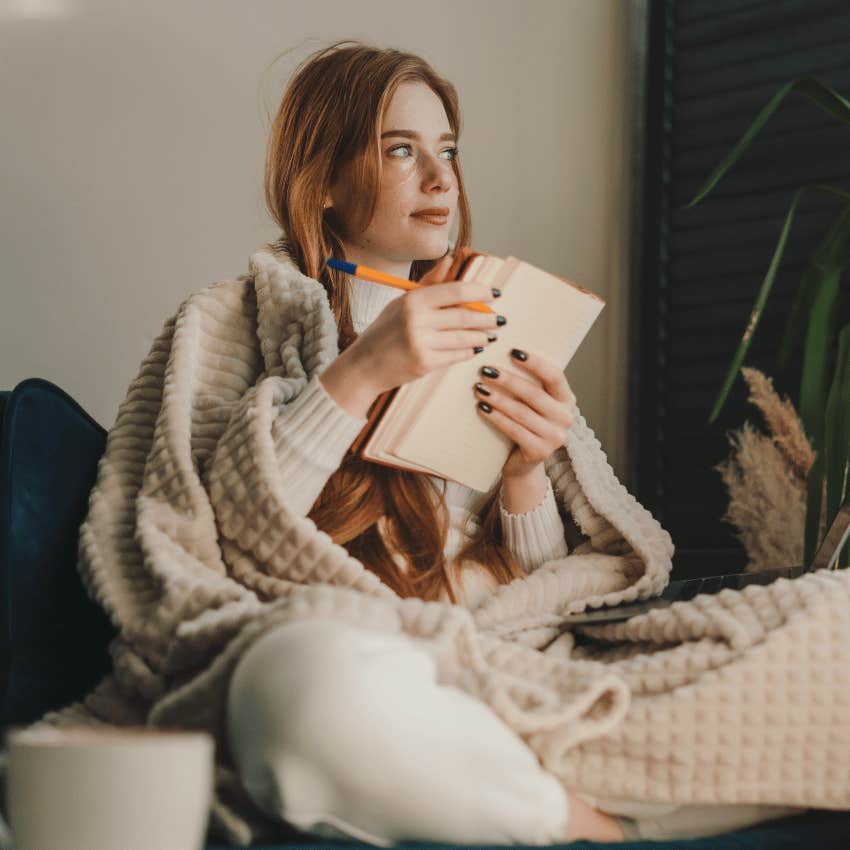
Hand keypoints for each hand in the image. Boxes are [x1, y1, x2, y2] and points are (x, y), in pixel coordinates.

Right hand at [346, 253, 502, 395]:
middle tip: (499, 319)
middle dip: (487, 318)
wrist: (364, 366)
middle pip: (464, 315)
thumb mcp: (403, 303)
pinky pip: (457, 355)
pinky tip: (475, 348)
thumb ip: (429, 283)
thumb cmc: (384, 332)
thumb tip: (450, 259)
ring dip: (482, 336)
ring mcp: (421, 343)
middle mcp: (417, 320)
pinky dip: (469, 351)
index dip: (479, 292)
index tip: (494, 294)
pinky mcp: (425, 364)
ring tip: (490, 334)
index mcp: (413, 300)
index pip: (455, 291)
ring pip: (464, 337)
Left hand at [473, 347, 576, 479]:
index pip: (555, 376)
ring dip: (498, 398)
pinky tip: (482, 408)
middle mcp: (566, 418)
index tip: (513, 351)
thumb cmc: (524, 424)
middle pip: (534, 394)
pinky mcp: (540, 452)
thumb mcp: (531, 403)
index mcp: (567, 399)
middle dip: (508, 380)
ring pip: (522, 412)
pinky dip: (496, 418)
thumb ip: (527, 383)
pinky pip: (514, 430)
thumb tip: (499, 356)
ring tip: (479, 388)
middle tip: (485, 370)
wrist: (522, 462)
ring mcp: (555, 437)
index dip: (535, 363)